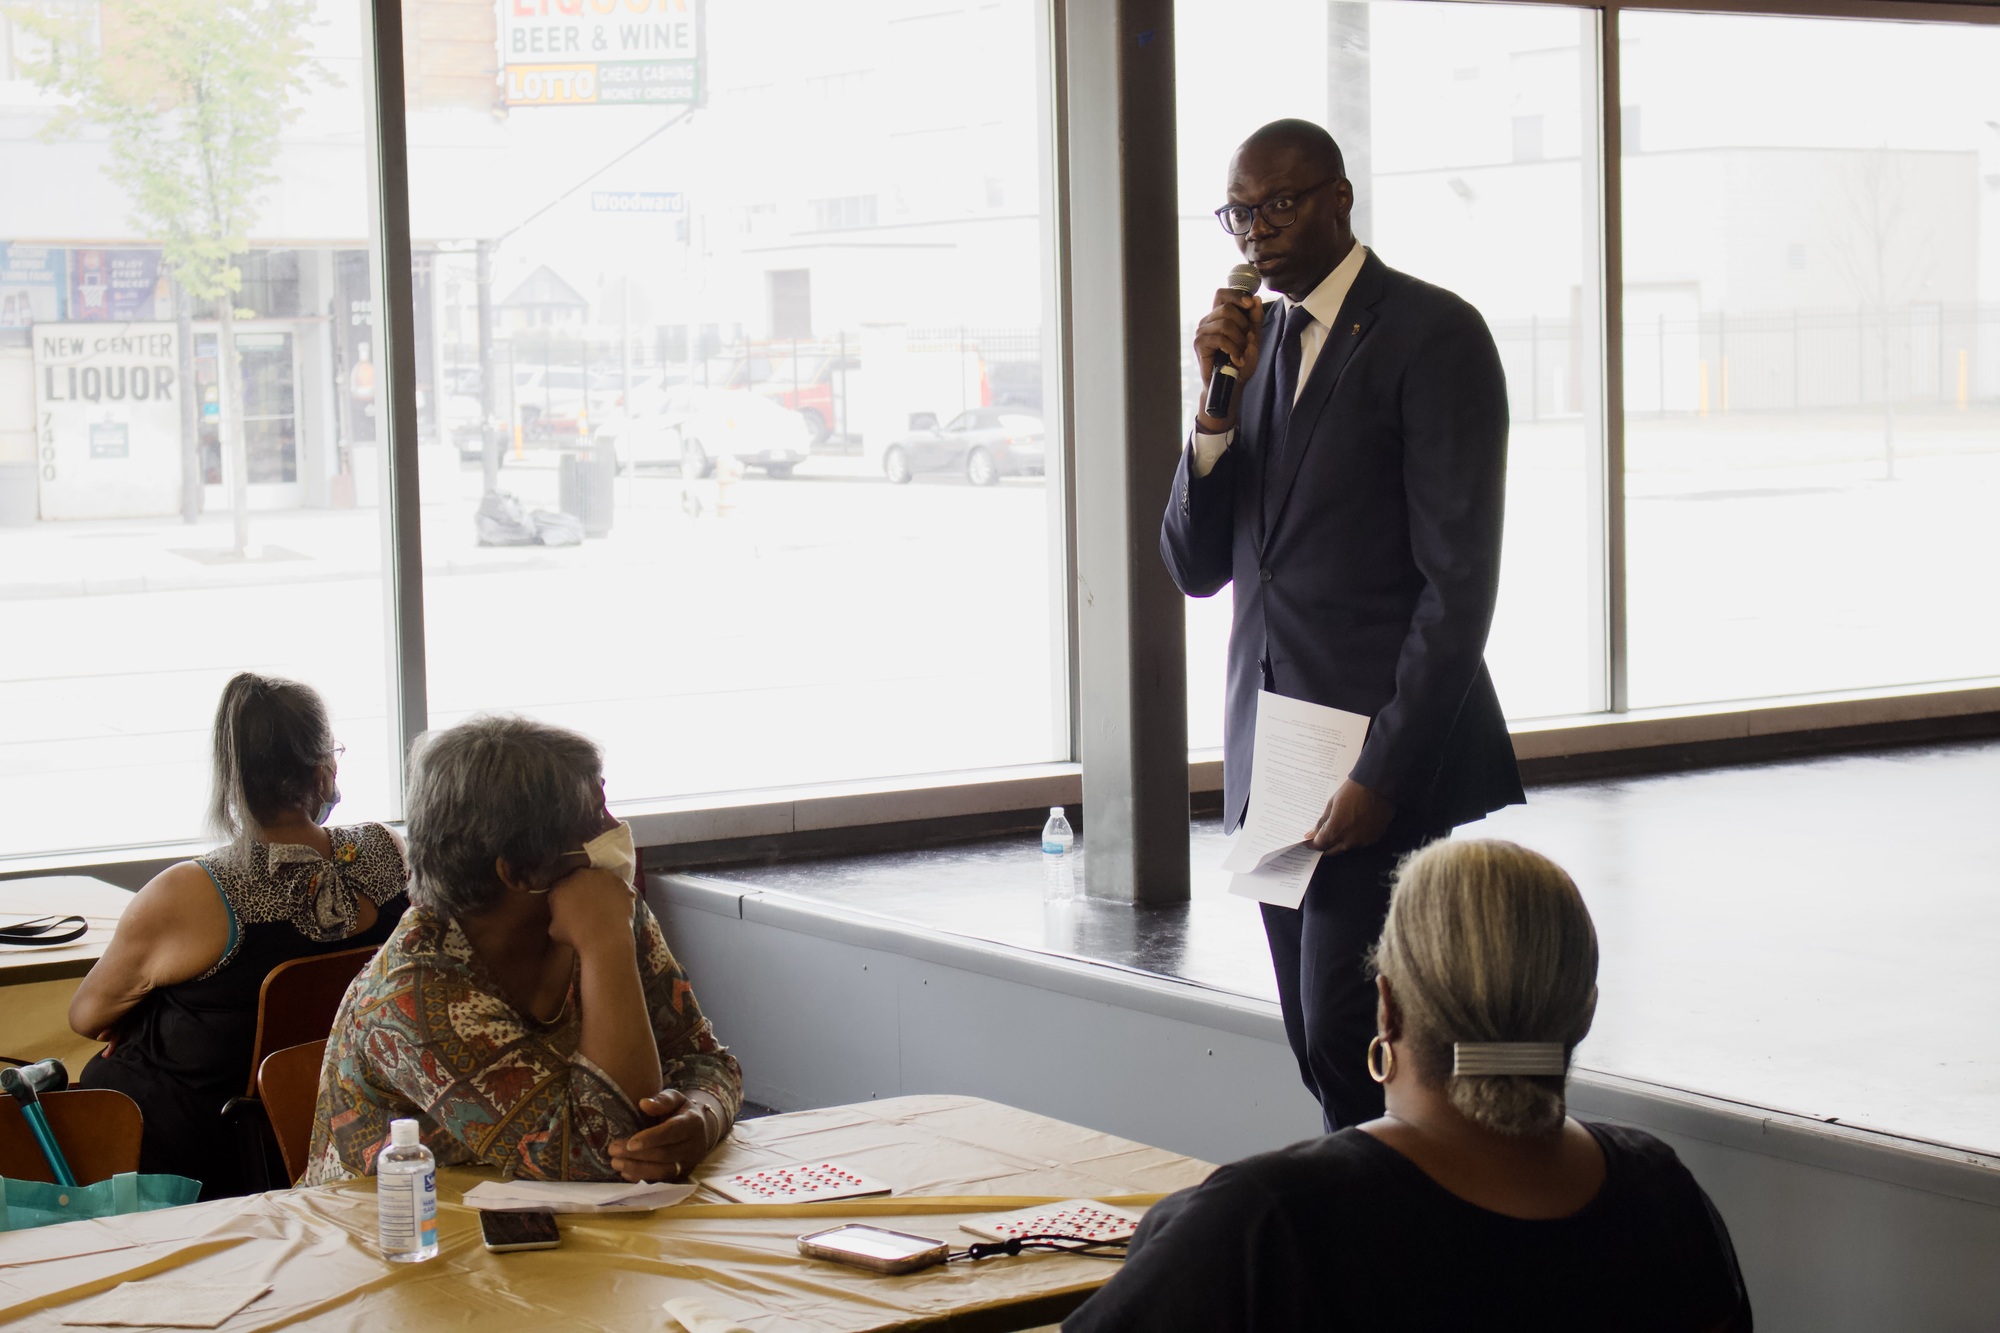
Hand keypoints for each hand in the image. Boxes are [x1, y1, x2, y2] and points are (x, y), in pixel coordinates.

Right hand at [545, 866, 636, 952]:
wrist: (603, 938)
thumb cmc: (576, 936)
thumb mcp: (555, 929)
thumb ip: (556, 916)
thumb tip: (561, 915)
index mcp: (560, 886)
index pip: (560, 887)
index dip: (566, 896)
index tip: (571, 905)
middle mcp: (580, 875)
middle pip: (580, 879)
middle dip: (582, 889)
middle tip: (587, 904)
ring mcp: (602, 876)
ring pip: (599, 879)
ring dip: (600, 888)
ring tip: (604, 905)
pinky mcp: (619, 881)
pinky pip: (617, 885)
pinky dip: (617, 893)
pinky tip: (616, 905)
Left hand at [608, 1090, 721, 1182]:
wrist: (699, 1130)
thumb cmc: (680, 1111)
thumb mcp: (675, 1099)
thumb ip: (662, 1100)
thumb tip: (644, 1103)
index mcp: (692, 1123)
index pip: (671, 1132)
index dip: (651, 1139)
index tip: (630, 1143)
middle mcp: (694, 1146)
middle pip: (664, 1154)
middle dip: (637, 1155)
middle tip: (613, 1150)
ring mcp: (688, 1164)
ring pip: (662, 1171)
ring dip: (637, 1169)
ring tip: (615, 1163)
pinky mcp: (681, 1176)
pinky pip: (661, 1181)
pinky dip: (642, 1178)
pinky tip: (625, 1172)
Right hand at [1193, 287, 1262, 431]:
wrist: (1231, 385)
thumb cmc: (1240, 363)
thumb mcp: (1253, 339)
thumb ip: (1255, 320)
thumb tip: (1256, 299)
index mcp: (1219, 316)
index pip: (1222, 294)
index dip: (1236, 295)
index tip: (1250, 304)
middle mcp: (1208, 321)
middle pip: (1227, 308)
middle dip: (1243, 325)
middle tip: (1246, 342)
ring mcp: (1202, 331)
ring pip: (1225, 323)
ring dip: (1238, 340)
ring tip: (1241, 354)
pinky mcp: (1199, 344)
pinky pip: (1220, 338)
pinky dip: (1233, 349)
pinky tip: (1236, 359)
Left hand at [1306, 779, 1396, 855]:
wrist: (1378, 786)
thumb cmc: (1351, 791)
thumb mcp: (1332, 804)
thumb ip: (1322, 822)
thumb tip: (1311, 834)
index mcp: (1335, 831)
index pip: (1319, 845)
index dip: (1313, 843)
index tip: (1309, 840)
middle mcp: (1348, 841)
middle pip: (1332, 851)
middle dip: (1325, 846)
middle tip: (1322, 839)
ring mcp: (1362, 842)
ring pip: (1347, 847)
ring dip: (1341, 842)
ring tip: (1340, 830)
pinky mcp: (1374, 839)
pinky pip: (1360, 843)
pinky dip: (1355, 838)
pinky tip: (1354, 828)